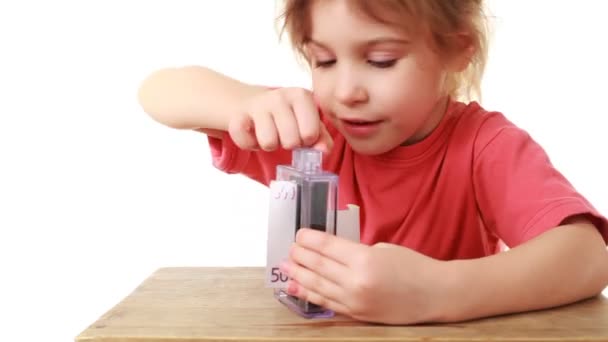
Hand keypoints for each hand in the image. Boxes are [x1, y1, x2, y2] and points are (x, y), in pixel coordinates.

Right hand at [228, 87, 332, 151]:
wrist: (252, 103)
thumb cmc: (286, 116)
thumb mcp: (308, 122)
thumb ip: (321, 137)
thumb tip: (324, 150)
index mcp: (301, 96)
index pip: (310, 133)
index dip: (306, 141)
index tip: (301, 134)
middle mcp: (279, 96)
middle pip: (290, 141)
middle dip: (287, 144)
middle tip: (283, 134)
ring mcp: (257, 104)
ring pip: (268, 143)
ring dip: (269, 145)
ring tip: (269, 133)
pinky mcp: (237, 115)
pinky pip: (246, 142)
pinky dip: (250, 145)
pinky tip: (253, 134)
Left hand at [280, 228, 446, 323]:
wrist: (435, 295)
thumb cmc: (413, 266)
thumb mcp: (383, 249)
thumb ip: (354, 251)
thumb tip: (328, 253)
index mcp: (365, 259)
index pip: (326, 247)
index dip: (308, 239)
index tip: (299, 234)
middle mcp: (357, 282)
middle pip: (317, 266)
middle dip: (299, 255)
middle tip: (289, 248)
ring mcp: (355, 301)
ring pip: (317, 286)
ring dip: (298, 275)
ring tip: (285, 266)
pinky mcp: (356, 314)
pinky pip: (326, 303)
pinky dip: (308, 294)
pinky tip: (295, 287)